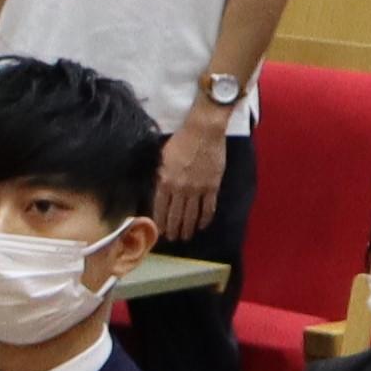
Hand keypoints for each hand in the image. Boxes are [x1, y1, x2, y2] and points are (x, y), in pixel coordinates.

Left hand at [153, 110, 226, 243]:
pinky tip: (201, 226)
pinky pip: (209, 208)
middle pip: (175, 215)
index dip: (159, 222)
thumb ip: (159, 176)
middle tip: (173, 239)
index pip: (160, 208)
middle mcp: (180, 188)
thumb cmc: (180, 141)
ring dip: (188, 228)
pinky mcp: (212, 186)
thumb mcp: (161, 158)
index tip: (159, 232)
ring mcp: (197, 189)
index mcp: (164, 181)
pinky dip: (205, 219)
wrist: (203, 131)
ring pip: (191, 215)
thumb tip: (157, 191)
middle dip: (173, 229)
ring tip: (185, 237)